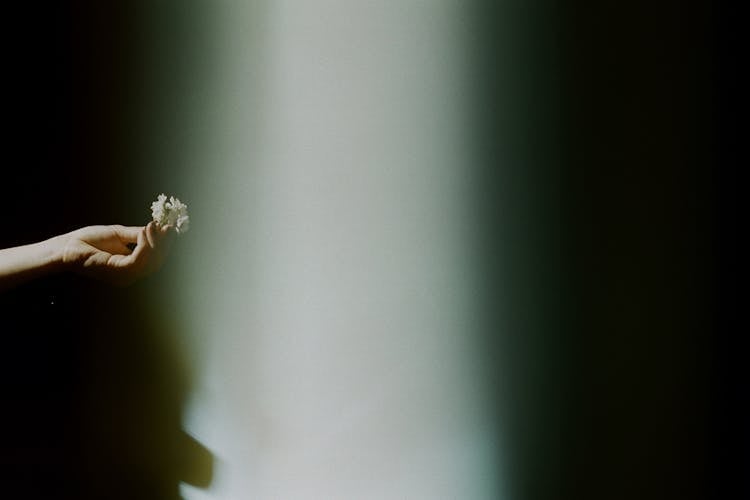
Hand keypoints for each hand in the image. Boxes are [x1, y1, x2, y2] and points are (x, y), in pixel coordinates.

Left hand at [60, 222, 174, 284]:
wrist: (66, 247)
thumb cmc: (88, 241)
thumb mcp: (119, 234)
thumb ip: (137, 235)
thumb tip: (156, 230)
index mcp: (130, 268)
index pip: (155, 260)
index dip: (165, 245)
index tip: (170, 229)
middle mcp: (130, 275)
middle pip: (157, 263)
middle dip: (164, 244)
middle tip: (166, 227)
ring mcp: (124, 276)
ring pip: (150, 262)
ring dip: (155, 243)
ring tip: (152, 226)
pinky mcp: (117, 272)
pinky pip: (138, 260)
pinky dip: (145, 246)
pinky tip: (144, 232)